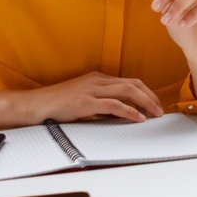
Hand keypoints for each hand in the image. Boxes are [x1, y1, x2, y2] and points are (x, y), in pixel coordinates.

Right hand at [29, 71, 163, 123]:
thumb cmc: (57, 105)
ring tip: (155, 114)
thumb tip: (121, 113)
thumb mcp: (83, 100)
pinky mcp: (86, 102)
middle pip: (133, 84)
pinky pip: (114, 105)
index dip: (145, 92)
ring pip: (128, 92)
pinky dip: (130, 111)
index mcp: (97, 78)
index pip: (129, 81)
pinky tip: (138, 118)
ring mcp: (92, 90)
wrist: (36, 105)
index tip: (154, 103)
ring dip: (146, 103)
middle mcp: (97, 80)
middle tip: (160, 109)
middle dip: (150, 96)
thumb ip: (101, 103)